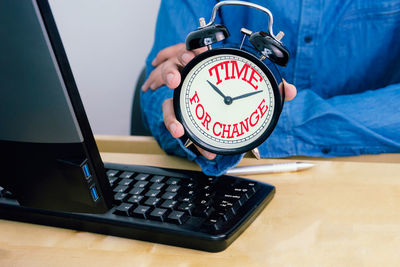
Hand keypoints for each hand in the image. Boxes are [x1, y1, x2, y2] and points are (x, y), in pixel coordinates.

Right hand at [144, 43, 296, 159]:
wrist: (229, 109)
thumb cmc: (237, 93)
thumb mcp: (253, 88)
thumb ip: (271, 87)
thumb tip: (291, 91)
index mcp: (205, 67)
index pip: (192, 54)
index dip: (188, 53)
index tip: (191, 56)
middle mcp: (190, 80)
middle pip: (171, 72)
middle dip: (169, 74)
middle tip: (174, 81)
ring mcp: (184, 99)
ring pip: (168, 103)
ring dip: (170, 116)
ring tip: (177, 129)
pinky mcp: (182, 115)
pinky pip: (175, 122)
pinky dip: (178, 131)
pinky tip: (183, 138)